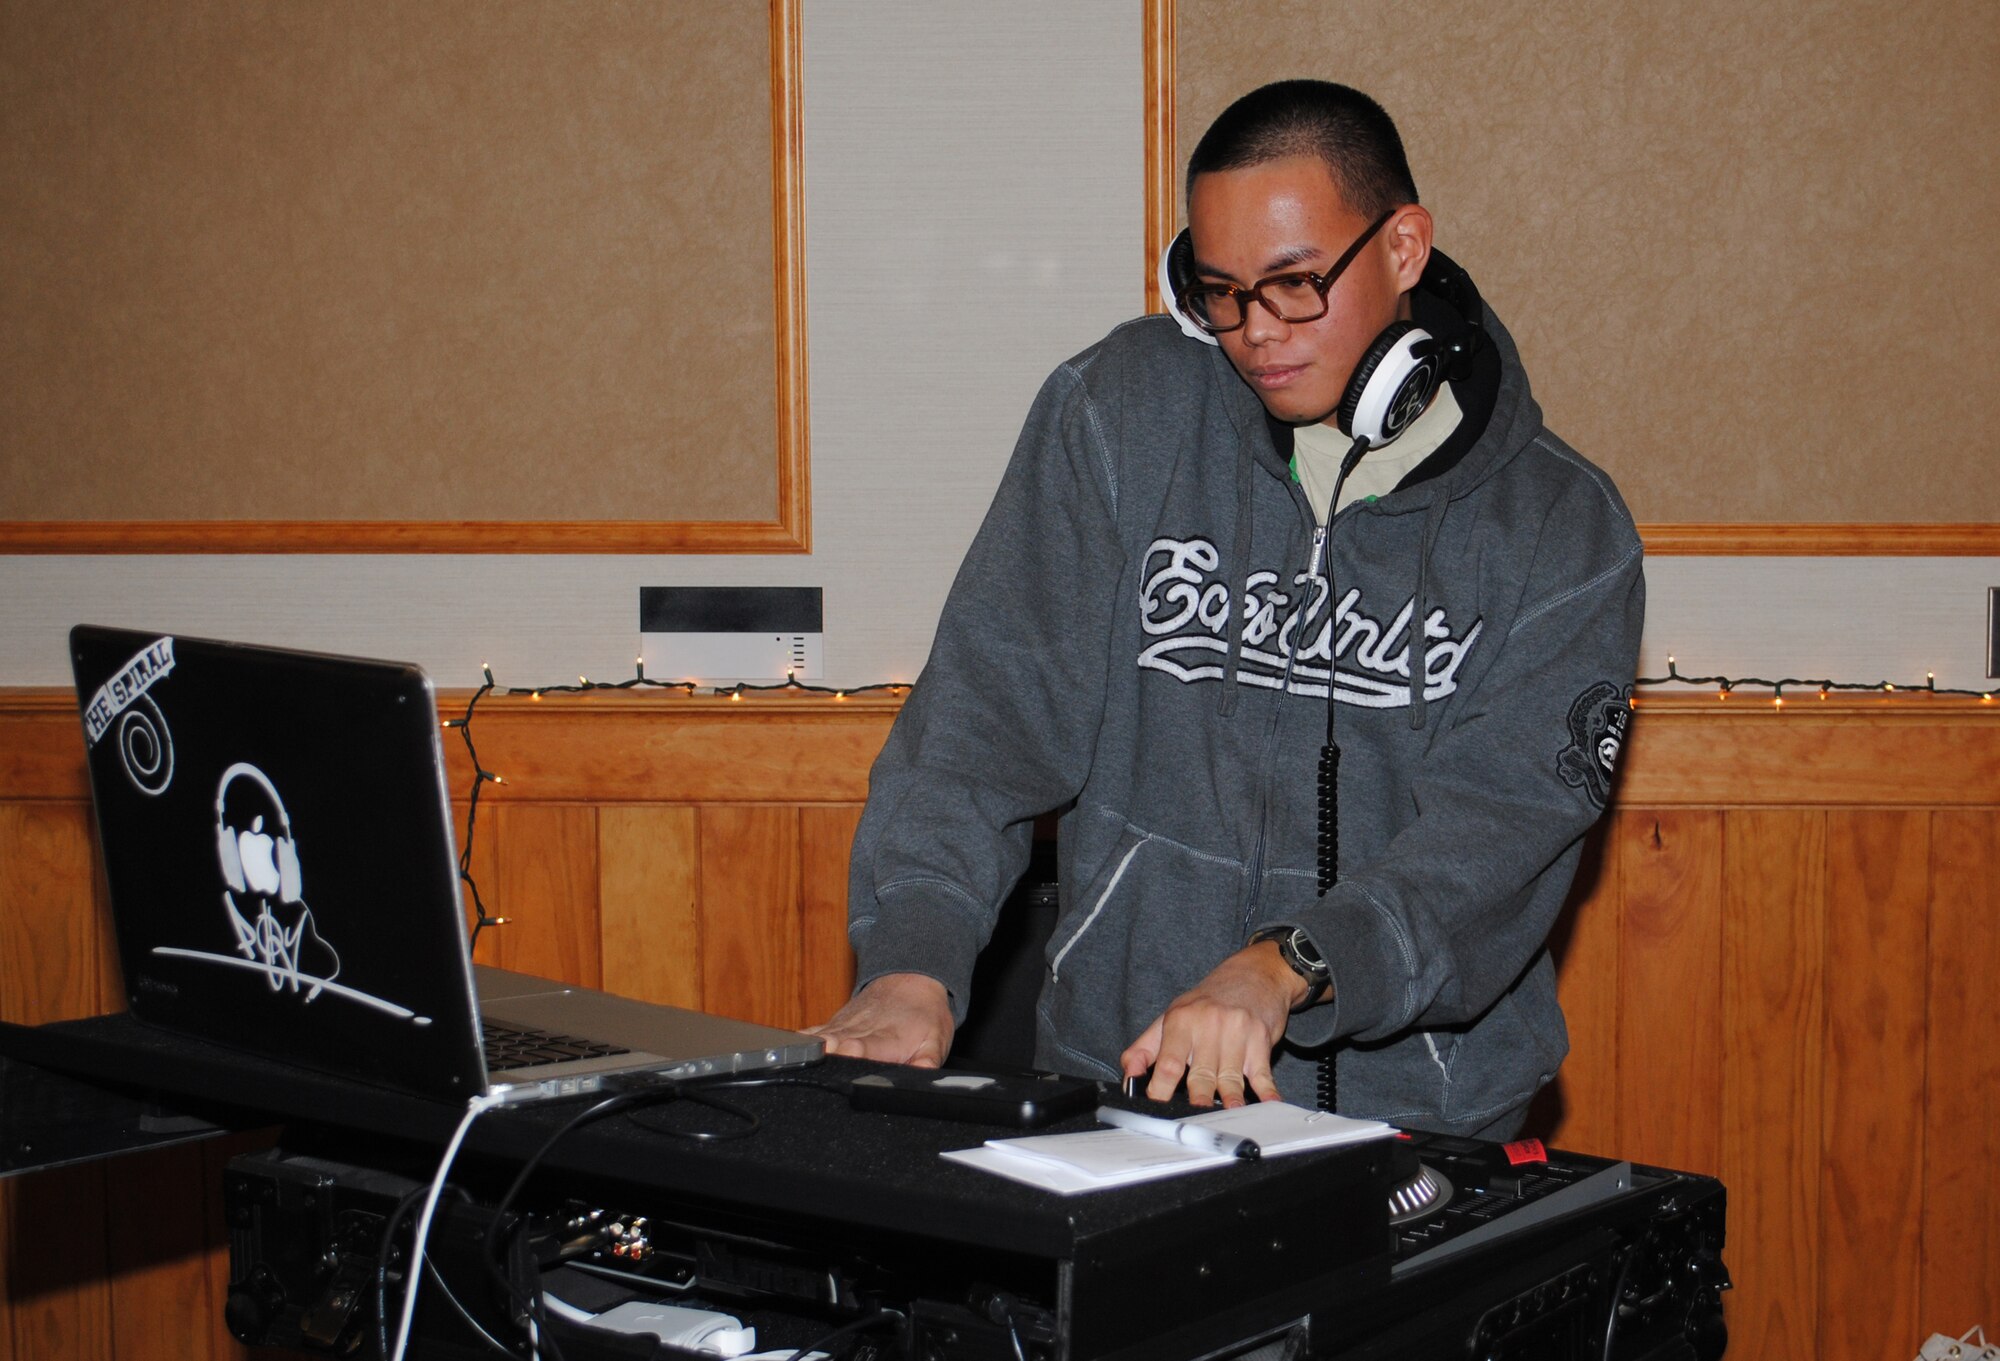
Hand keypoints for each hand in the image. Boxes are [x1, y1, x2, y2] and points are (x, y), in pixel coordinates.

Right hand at [805, 972, 954, 1066]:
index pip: (868, 1046)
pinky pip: (812, 1033)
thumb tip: (926, 1078)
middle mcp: (861, 1031)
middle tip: (814, 1062)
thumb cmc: (923, 1015)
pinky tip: (782, 1050)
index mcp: (887, 1038)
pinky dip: (799, 1042)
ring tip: (791, 1060)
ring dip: (808, 1049)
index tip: (846, 1052)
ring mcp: (843, 1026)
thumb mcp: (936, 1040)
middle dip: (826, 1053)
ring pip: (821, 1037)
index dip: (856, 1050)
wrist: (911, 980)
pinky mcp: (833, 1024)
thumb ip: (928, 1061)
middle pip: (838, 1043)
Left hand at [1119, 941, 1305, 1107]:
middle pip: (1200, 1075)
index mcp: (1180, 1021)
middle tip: (1192, 1126)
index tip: (1157, 1113)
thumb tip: (1128, 1077)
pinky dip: (1266, 1092)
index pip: (1167, 1064)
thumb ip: (1145, 1048)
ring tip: (1227, 1121)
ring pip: (1230, 1078)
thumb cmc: (1208, 1001)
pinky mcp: (1261, 1040)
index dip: (1160, 1091)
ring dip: (1230, 1102)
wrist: (1253, 974)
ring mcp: (1237, 1032)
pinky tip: (1269, 1106)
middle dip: (1198, 1101)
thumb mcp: (1172, 1016)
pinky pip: (1262, 1073)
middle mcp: (1208, 1025)